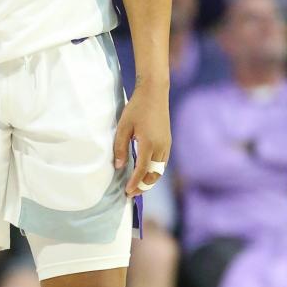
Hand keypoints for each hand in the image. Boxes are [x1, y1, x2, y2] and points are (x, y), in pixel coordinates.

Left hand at [113, 81, 170, 198]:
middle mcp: (161, 147)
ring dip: (150, 180)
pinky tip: (146, 172)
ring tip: (138, 186)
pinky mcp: (168, 141)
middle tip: (131, 193)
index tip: (127, 192)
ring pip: (160, 170)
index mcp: (149, 144)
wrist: (154, 93)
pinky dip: (155, 171)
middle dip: (143, 186)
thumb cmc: (136, 108)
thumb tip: (118, 166)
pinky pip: (163, 162)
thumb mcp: (123, 127)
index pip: (141, 171)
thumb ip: (120, 147)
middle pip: (154, 175)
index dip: (134, 183)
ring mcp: (166, 144)